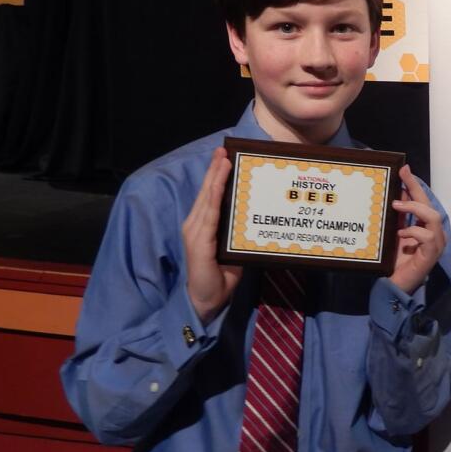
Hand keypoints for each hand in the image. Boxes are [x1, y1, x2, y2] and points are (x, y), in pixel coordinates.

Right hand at [182, 147, 242, 323]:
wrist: (207, 301)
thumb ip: (238, 233)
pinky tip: (219, 184)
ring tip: (222, 159)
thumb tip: (255, 217)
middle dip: (215, 170)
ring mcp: (195, 232)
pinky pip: (209, 215)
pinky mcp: (199, 242)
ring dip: (215, 178)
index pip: (210, 197)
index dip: (215, 176)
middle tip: (223, 150)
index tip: (224, 157)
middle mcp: (195, 225)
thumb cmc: (221, 276)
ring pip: (207, 199)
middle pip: (207, 193)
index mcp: (203, 226)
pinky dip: (214, 197)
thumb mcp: (233, 249)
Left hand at [389, 165, 445, 294]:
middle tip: (402, 177)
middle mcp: (434, 234)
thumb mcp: (394, 234)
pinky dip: (414, 232)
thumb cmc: (395, 262)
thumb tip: (393, 196)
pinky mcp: (431, 254)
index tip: (404, 169)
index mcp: (425, 227)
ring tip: (397, 205)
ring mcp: (435, 244)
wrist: (394, 286)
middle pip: (429, 205)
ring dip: (415, 208)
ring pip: (433, 217)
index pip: (422, 201)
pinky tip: (401, 234)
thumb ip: (397, 219)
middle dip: (416, 188)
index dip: (414, 185)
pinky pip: (428, 236)